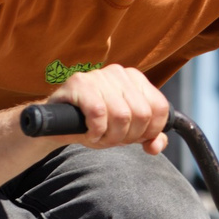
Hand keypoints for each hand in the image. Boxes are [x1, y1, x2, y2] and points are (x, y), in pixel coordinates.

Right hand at [51, 63, 170, 153]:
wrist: (58, 122)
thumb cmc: (94, 124)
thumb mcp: (126, 132)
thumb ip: (148, 137)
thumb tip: (156, 145)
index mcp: (136, 79)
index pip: (159, 108)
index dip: (149, 131)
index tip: (133, 138)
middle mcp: (119, 73)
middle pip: (142, 114)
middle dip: (127, 136)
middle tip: (110, 139)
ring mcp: (99, 75)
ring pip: (121, 116)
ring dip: (109, 136)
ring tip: (99, 136)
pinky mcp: (79, 83)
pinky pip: (98, 114)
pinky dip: (95, 131)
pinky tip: (88, 133)